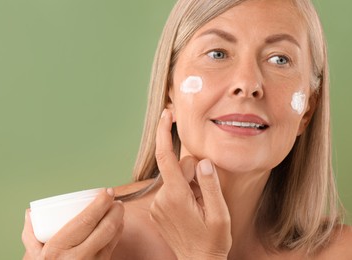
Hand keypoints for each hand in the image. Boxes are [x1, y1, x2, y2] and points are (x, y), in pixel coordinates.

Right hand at [22, 188, 123, 259]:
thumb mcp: (33, 255)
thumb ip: (30, 233)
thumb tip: (31, 212)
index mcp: (58, 249)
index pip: (86, 221)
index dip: (101, 203)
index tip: (107, 191)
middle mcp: (78, 258)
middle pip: (106, 228)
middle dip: (115, 210)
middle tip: (115, 199)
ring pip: (113, 238)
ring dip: (119, 220)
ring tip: (117, 208)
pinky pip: (113, 248)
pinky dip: (117, 233)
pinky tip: (117, 225)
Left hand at [150, 109, 231, 259]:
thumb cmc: (212, 240)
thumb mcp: (219, 214)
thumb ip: (210, 184)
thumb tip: (203, 161)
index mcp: (176, 196)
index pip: (165, 157)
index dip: (164, 132)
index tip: (167, 114)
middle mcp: (162, 198)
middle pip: (178, 167)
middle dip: (194, 172)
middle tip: (207, 195)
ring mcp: (158, 204)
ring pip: (175, 177)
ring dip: (190, 184)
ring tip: (200, 205)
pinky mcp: (158, 208)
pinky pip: (172, 188)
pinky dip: (183, 190)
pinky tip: (192, 207)